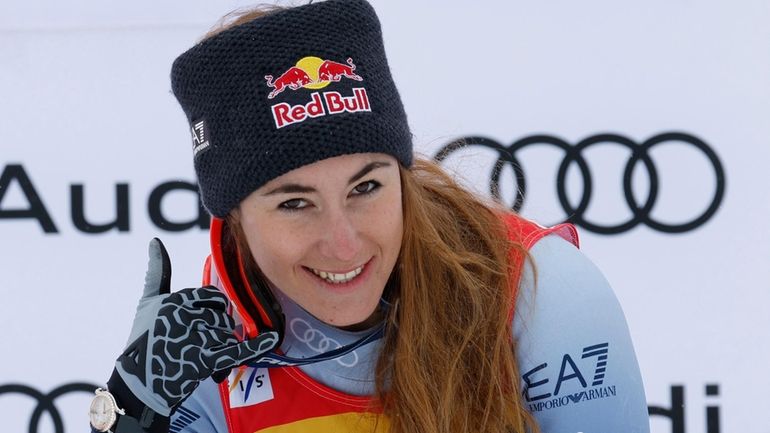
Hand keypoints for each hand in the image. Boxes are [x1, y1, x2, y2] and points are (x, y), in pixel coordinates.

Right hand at [114, 238, 278, 416]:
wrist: (140, 384)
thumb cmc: (144, 340)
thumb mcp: (148, 302)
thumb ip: (158, 271)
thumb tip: (155, 242)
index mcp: (176, 299)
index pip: (213, 296)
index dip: (210, 309)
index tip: (197, 322)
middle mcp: (187, 316)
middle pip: (222, 315)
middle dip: (215, 328)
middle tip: (195, 344)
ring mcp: (197, 338)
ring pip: (227, 333)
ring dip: (219, 346)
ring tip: (197, 357)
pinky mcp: (205, 360)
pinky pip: (238, 350)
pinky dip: (257, 345)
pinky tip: (271, 339)